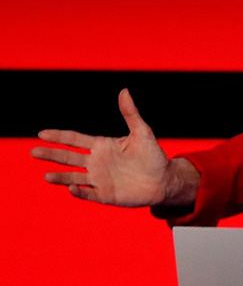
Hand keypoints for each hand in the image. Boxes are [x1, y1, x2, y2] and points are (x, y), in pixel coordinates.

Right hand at [32, 89, 170, 206]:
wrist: (164, 180)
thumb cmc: (153, 155)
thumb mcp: (142, 132)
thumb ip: (130, 113)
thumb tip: (124, 90)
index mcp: (102, 146)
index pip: (75, 140)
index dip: (59, 136)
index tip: (41, 133)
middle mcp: (96, 162)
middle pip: (68, 158)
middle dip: (51, 154)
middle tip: (34, 151)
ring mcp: (99, 179)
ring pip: (73, 177)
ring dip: (60, 177)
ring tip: (46, 176)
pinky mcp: (105, 194)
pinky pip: (88, 193)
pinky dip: (79, 192)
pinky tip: (71, 188)